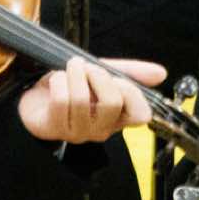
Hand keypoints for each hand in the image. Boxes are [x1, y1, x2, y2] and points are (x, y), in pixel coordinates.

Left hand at [17, 56, 165, 143]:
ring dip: (74, 75)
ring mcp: (78, 132)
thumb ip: (131, 72)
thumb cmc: (72, 85)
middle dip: (98, 75)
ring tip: (69, 70)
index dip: (130, 92)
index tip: (115, 77)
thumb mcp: (102, 72)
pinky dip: (58, 82)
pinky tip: (55, 82)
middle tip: (86, 67)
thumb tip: (162, 73)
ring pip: (82, 100)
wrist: (36, 93)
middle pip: (112, 103)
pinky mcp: (54, 129)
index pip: (140, 115)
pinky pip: (61, 101)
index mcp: (118, 116)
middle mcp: (101, 128)